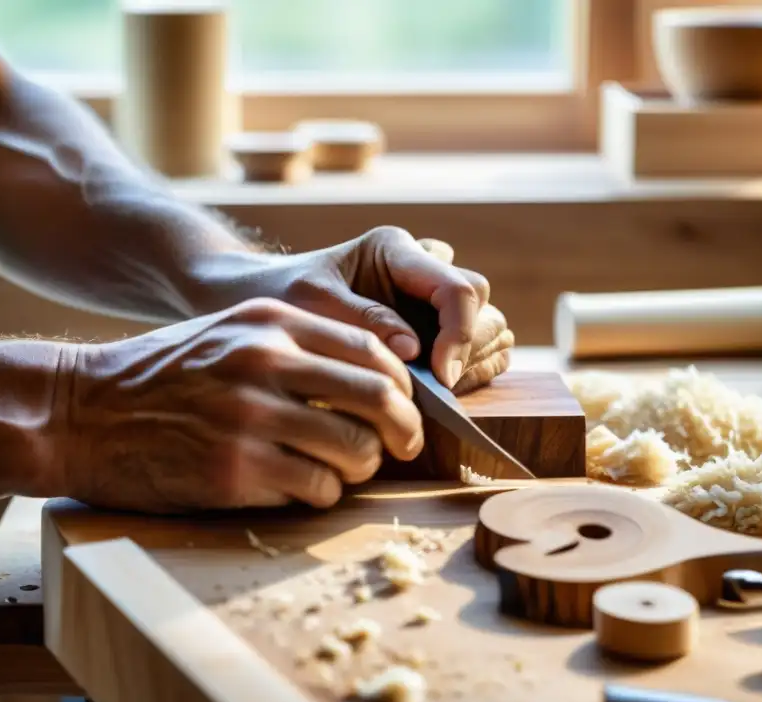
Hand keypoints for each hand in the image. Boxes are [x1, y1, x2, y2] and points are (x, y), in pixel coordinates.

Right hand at [54, 298, 423, 512]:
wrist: (79, 412)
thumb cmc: (161, 376)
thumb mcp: (228, 332)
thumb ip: (296, 344)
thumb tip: (377, 376)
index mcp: (270, 321)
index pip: (374, 348)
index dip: (403, 385)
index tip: (403, 409)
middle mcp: (265, 362)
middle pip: (380, 398)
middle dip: (404, 431)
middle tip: (402, 449)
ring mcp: (249, 418)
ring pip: (355, 450)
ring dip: (362, 468)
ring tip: (342, 471)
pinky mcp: (233, 472)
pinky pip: (316, 490)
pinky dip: (322, 495)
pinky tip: (301, 488)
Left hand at [278, 227, 514, 394]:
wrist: (271, 303)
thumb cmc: (286, 297)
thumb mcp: (313, 304)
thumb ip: (363, 321)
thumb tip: (414, 351)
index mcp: (396, 250)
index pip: (457, 288)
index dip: (459, 335)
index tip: (438, 378)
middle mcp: (424, 268)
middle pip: (481, 306)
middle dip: (466, 349)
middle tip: (435, 388)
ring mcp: (433, 299)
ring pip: (491, 326)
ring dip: (474, 362)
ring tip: (436, 391)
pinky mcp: (438, 328)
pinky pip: (483, 348)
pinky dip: (474, 372)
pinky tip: (439, 390)